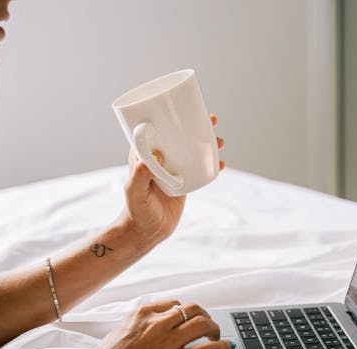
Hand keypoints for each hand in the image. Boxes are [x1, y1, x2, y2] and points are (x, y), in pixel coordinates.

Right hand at [83, 300, 234, 348]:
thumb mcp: (118, 332)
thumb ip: (137, 327)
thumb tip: (149, 330)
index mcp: (142, 313)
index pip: (173, 304)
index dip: (185, 311)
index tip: (189, 318)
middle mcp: (158, 323)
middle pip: (192, 309)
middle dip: (203, 315)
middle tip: (207, 325)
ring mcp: (169, 341)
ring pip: (203, 324)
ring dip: (214, 328)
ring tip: (215, 336)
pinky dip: (221, 347)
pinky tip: (226, 347)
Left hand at [118, 114, 224, 247]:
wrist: (147, 232)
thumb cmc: (136, 210)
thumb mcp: (135, 191)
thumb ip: (141, 174)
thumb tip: (157, 153)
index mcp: (144, 154)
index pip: (157, 128)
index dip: (171, 116)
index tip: (188, 108)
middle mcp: (159, 159)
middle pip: (179, 136)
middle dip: (197, 126)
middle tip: (212, 121)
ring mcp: (173, 170)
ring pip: (192, 151)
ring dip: (207, 143)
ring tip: (221, 141)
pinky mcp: (183, 182)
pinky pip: (199, 169)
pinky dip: (210, 165)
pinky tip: (221, 164)